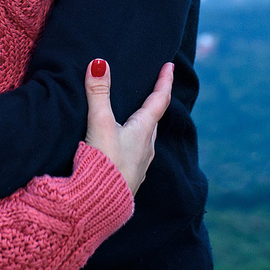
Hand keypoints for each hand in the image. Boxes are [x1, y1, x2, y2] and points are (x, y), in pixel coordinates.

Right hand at [83, 59, 173, 194]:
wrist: (100, 206)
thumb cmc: (104, 163)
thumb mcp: (99, 124)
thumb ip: (98, 94)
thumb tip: (99, 64)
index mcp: (143, 131)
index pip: (159, 100)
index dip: (164, 81)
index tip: (170, 67)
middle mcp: (146, 147)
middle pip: (154, 120)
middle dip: (155, 103)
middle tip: (154, 89)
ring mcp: (139, 165)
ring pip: (146, 139)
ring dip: (144, 125)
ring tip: (137, 117)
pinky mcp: (129, 178)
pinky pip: (136, 154)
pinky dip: (133, 143)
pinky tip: (123, 148)